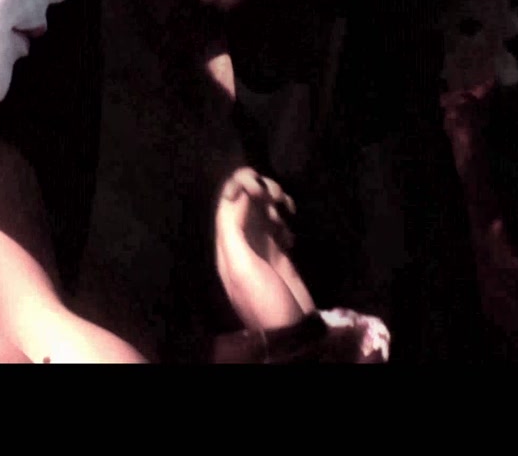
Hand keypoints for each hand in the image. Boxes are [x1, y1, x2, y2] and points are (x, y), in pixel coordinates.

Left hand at [215, 167, 315, 331]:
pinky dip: (284, 218)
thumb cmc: (263, 300)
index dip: (240, 185)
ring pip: (262, 210)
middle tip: (277, 196)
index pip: (226, 201)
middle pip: (245, 201)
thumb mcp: (241, 266)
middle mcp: (240, 241)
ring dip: (274, 201)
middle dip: (260, 189)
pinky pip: (278, 224)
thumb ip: (232, 228)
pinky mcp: (279, 253)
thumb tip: (235, 192)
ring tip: (287, 208)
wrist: (289, 331)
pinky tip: (291, 229)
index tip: (259, 186)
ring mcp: (260, 246)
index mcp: (226, 243)